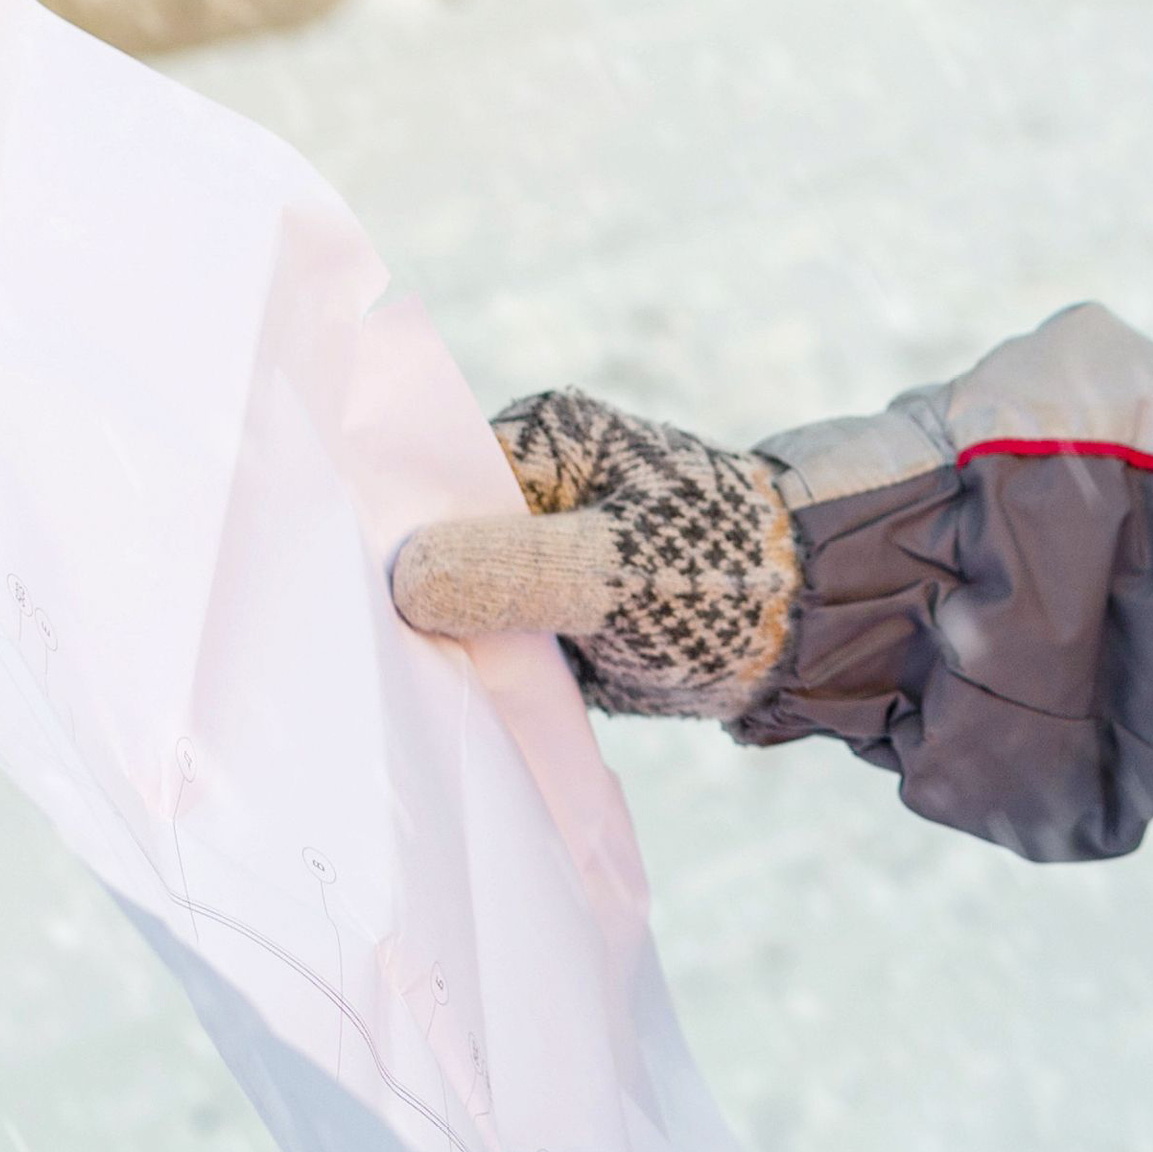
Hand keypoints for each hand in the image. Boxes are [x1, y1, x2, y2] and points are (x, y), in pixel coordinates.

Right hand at [388, 388, 797, 719]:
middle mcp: (529, 492)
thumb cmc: (730, 574)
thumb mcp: (619, 572)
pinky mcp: (555, 618)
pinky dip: (478, 676)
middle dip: (405, 601)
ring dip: (439, 647)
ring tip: (387, 693)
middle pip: (435, 546)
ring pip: (459, 602)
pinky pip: (493, 644)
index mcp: (540, 441)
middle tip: (352, 662)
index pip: (428, 481)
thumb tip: (403, 578)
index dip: (384, 538)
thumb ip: (515, 570)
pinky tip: (442, 710)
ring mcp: (540, 558)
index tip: (335, 599)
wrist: (817, 628)